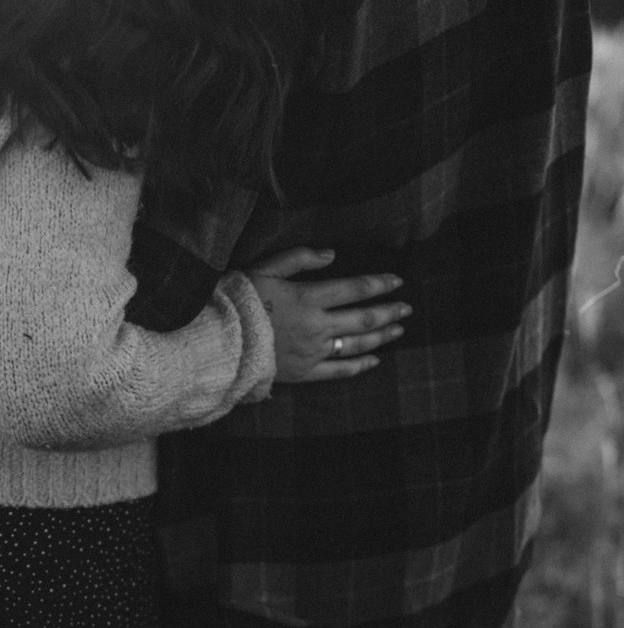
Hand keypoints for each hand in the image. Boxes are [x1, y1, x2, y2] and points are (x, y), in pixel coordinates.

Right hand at [247, 248, 410, 382]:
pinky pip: (338, 371)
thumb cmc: (240, 301)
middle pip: (363, 318)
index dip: (379, 284)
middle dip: (389, 312)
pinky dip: (359, 366)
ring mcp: (313, 352)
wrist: (221, 342)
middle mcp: (317, 326)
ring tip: (398, 330)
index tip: (397, 281)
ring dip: (381, 337)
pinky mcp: (304, 373)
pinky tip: (374, 360)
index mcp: (309, 298)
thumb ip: (299, 258)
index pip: (355, 288)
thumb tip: (331, 254)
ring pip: (356, 344)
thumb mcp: (266, 268)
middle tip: (407, 308)